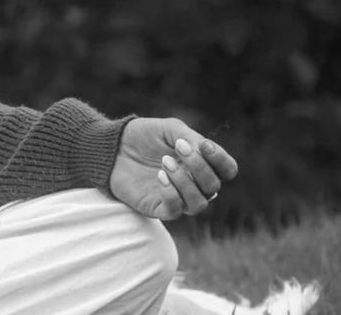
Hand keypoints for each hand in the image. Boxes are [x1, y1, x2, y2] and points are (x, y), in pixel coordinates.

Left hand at [109, 116, 238, 220]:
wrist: (112, 146)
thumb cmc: (142, 136)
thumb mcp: (168, 128)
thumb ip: (190, 137)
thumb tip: (204, 150)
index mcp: (200, 164)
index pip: (227, 170)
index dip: (221, 160)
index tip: (203, 145)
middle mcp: (193, 184)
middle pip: (214, 187)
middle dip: (199, 167)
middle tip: (178, 148)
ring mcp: (177, 197)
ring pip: (199, 204)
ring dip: (185, 182)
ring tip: (165, 162)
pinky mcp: (158, 207)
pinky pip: (176, 211)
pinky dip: (171, 194)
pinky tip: (160, 177)